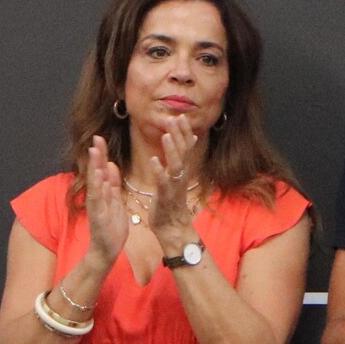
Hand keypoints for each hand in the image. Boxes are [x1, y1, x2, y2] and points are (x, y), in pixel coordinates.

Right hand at [81, 135, 127, 266]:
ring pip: (95, 183)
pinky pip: (97, 198)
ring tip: (94, 151)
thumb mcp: (115, 202)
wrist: (106, 251)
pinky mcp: (97, 215)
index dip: (101, 154)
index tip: (100, 138)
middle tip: (97, 137)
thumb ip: (112, 184)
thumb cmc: (111, 228)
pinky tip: (97, 175)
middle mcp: (97, 196)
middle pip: (96, 172)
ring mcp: (95, 205)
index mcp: (103, 193)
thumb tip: (110, 164)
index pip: (102, 169)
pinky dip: (97, 186)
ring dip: (94, 167)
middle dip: (97, 155)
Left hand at [145, 118, 200, 251]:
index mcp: (182, 170)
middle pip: (183, 152)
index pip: (186, 147)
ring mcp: (174, 186)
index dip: (184, 132)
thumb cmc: (172, 201)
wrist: (173, 227)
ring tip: (166, 135)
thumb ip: (182, 157)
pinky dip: (159, 171)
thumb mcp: (178, 176)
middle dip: (179, 135)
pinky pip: (163, 182)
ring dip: (171, 149)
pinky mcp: (165, 196)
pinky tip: (153, 160)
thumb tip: (190, 138)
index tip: (181, 116)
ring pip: (175, 165)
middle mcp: (180, 176)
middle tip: (174, 118)